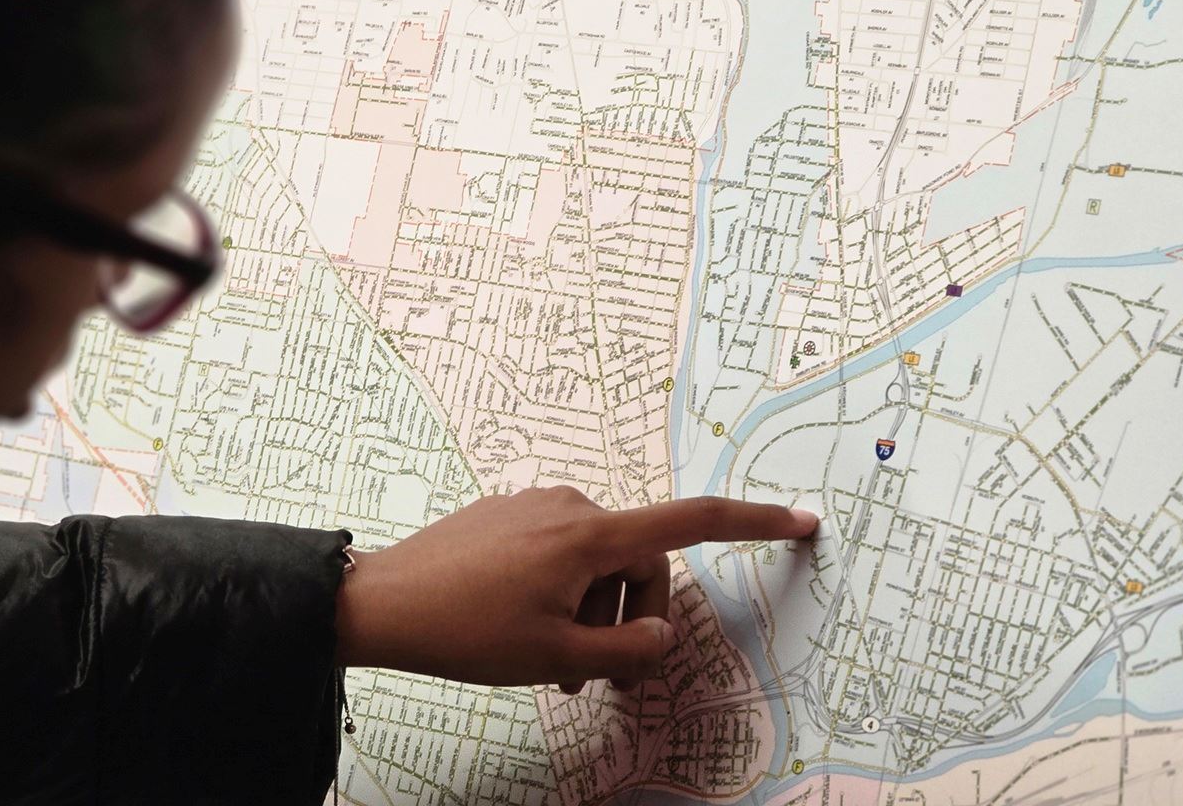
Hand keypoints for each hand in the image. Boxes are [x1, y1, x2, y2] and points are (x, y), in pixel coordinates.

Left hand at [334, 485, 816, 691]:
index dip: (752, 522)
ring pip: (596, 562)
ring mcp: (536, 505)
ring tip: (553, 667)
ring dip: (590, 613)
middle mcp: (569, 504)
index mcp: (590, 532)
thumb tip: (660, 633)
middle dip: (629, 617)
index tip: (800, 518)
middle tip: (591, 678)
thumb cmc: (467, 630)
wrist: (381, 601)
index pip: (690, 521)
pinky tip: (525, 633)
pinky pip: (560, 551)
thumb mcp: (558, 657)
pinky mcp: (509, 514)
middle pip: (639, 560)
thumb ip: (627, 650)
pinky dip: (562, 594)